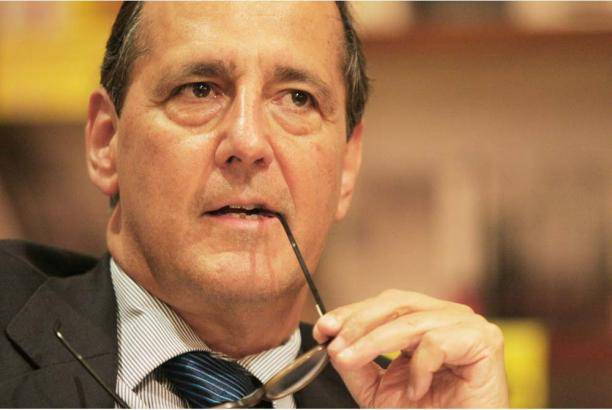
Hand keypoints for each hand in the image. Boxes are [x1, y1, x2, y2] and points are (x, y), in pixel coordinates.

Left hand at [313, 289, 507, 407]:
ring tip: (352, 361)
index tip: (323, 330)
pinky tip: (417, 391)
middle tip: (335, 345)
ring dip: (373, 342)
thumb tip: (334, 344)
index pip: (384, 305)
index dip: (351, 313)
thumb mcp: (381, 392)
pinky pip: (437, 342)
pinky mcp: (484, 340)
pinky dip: (419, 367)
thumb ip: (359, 366)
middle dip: (358, 323)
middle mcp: (447, 316)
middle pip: (396, 303)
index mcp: (425, 320)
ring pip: (410, 321)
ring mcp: (467, 324)